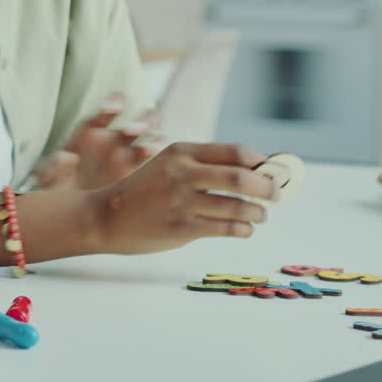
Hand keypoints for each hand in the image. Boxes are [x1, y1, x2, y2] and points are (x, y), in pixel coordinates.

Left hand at [34, 93, 161, 190]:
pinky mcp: (143, 178)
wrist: (67, 213)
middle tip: (131, 130)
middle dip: (140, 122)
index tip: (110, 108)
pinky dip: (162, 164)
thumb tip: (64, 157)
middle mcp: (118, 141)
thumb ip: (51, 166)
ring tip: (146, 149)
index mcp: (94, 132)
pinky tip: (160, 168)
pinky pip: (159, 167)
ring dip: (154, 141)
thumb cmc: (56, 187)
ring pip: (154, 141)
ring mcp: (133, 159)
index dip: (113, 104)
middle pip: (139, 122)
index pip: (109, 110)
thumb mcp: (47, 177)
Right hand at [90, 141, 281, 254]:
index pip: (235, 152)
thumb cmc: (143, 192)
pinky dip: (243, 229)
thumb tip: (255, 172)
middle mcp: (182, 173)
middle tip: (276, 195)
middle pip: (241, 178)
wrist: (105, 216)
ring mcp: (182, 201)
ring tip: (260, 215)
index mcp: (180, 152)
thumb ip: (204, 166)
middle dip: (268, 188)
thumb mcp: (167, 166)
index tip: (273, 172)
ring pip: (238, 206)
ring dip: (258, 212)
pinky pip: (227, 228)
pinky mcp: (182, 227)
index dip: (262, 163)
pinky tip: (243, 229)